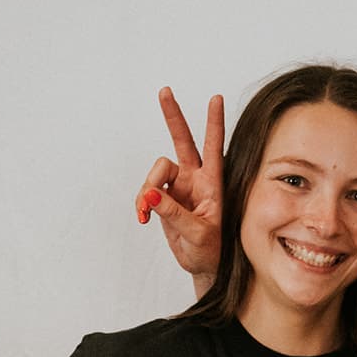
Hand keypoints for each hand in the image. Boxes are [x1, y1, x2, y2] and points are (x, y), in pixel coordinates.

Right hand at [135, 88, 224, 281]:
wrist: (202, 264)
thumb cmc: (211, 251)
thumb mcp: (198, 234)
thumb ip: (174, 214)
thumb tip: (151, 195)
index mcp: (212, 183)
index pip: (214, 147)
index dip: (213, 123)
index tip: (215, 98)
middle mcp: (195, 178)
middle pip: (182, 140)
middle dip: (173, 116)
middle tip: (165, 91)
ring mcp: (178, 186)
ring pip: (155, 171)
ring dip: (146, 190)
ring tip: (144, 213)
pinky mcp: (163, 196)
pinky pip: (146, 191)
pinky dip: (141, 202)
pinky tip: (142, 217)